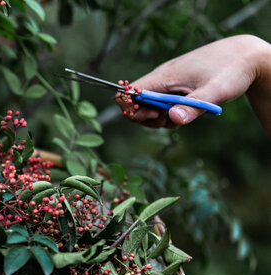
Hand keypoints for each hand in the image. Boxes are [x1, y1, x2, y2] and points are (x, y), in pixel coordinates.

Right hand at [116, 35, 270, 133]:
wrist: (244, 57)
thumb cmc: (230, 71)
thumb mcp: (215, 93)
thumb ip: (193, 107)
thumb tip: (172, 119)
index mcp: (163, 77)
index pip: (128, 92)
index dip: (133, 109)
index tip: (155, 116)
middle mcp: (160, 78)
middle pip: (135, 103)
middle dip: (147, 118)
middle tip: (170, 119)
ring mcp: (166, 82)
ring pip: (148, 105)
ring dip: (159, 118)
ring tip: (182, 115)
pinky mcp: (174, 86)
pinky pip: (160, 103)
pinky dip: (168, 112)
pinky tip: (185, 111)